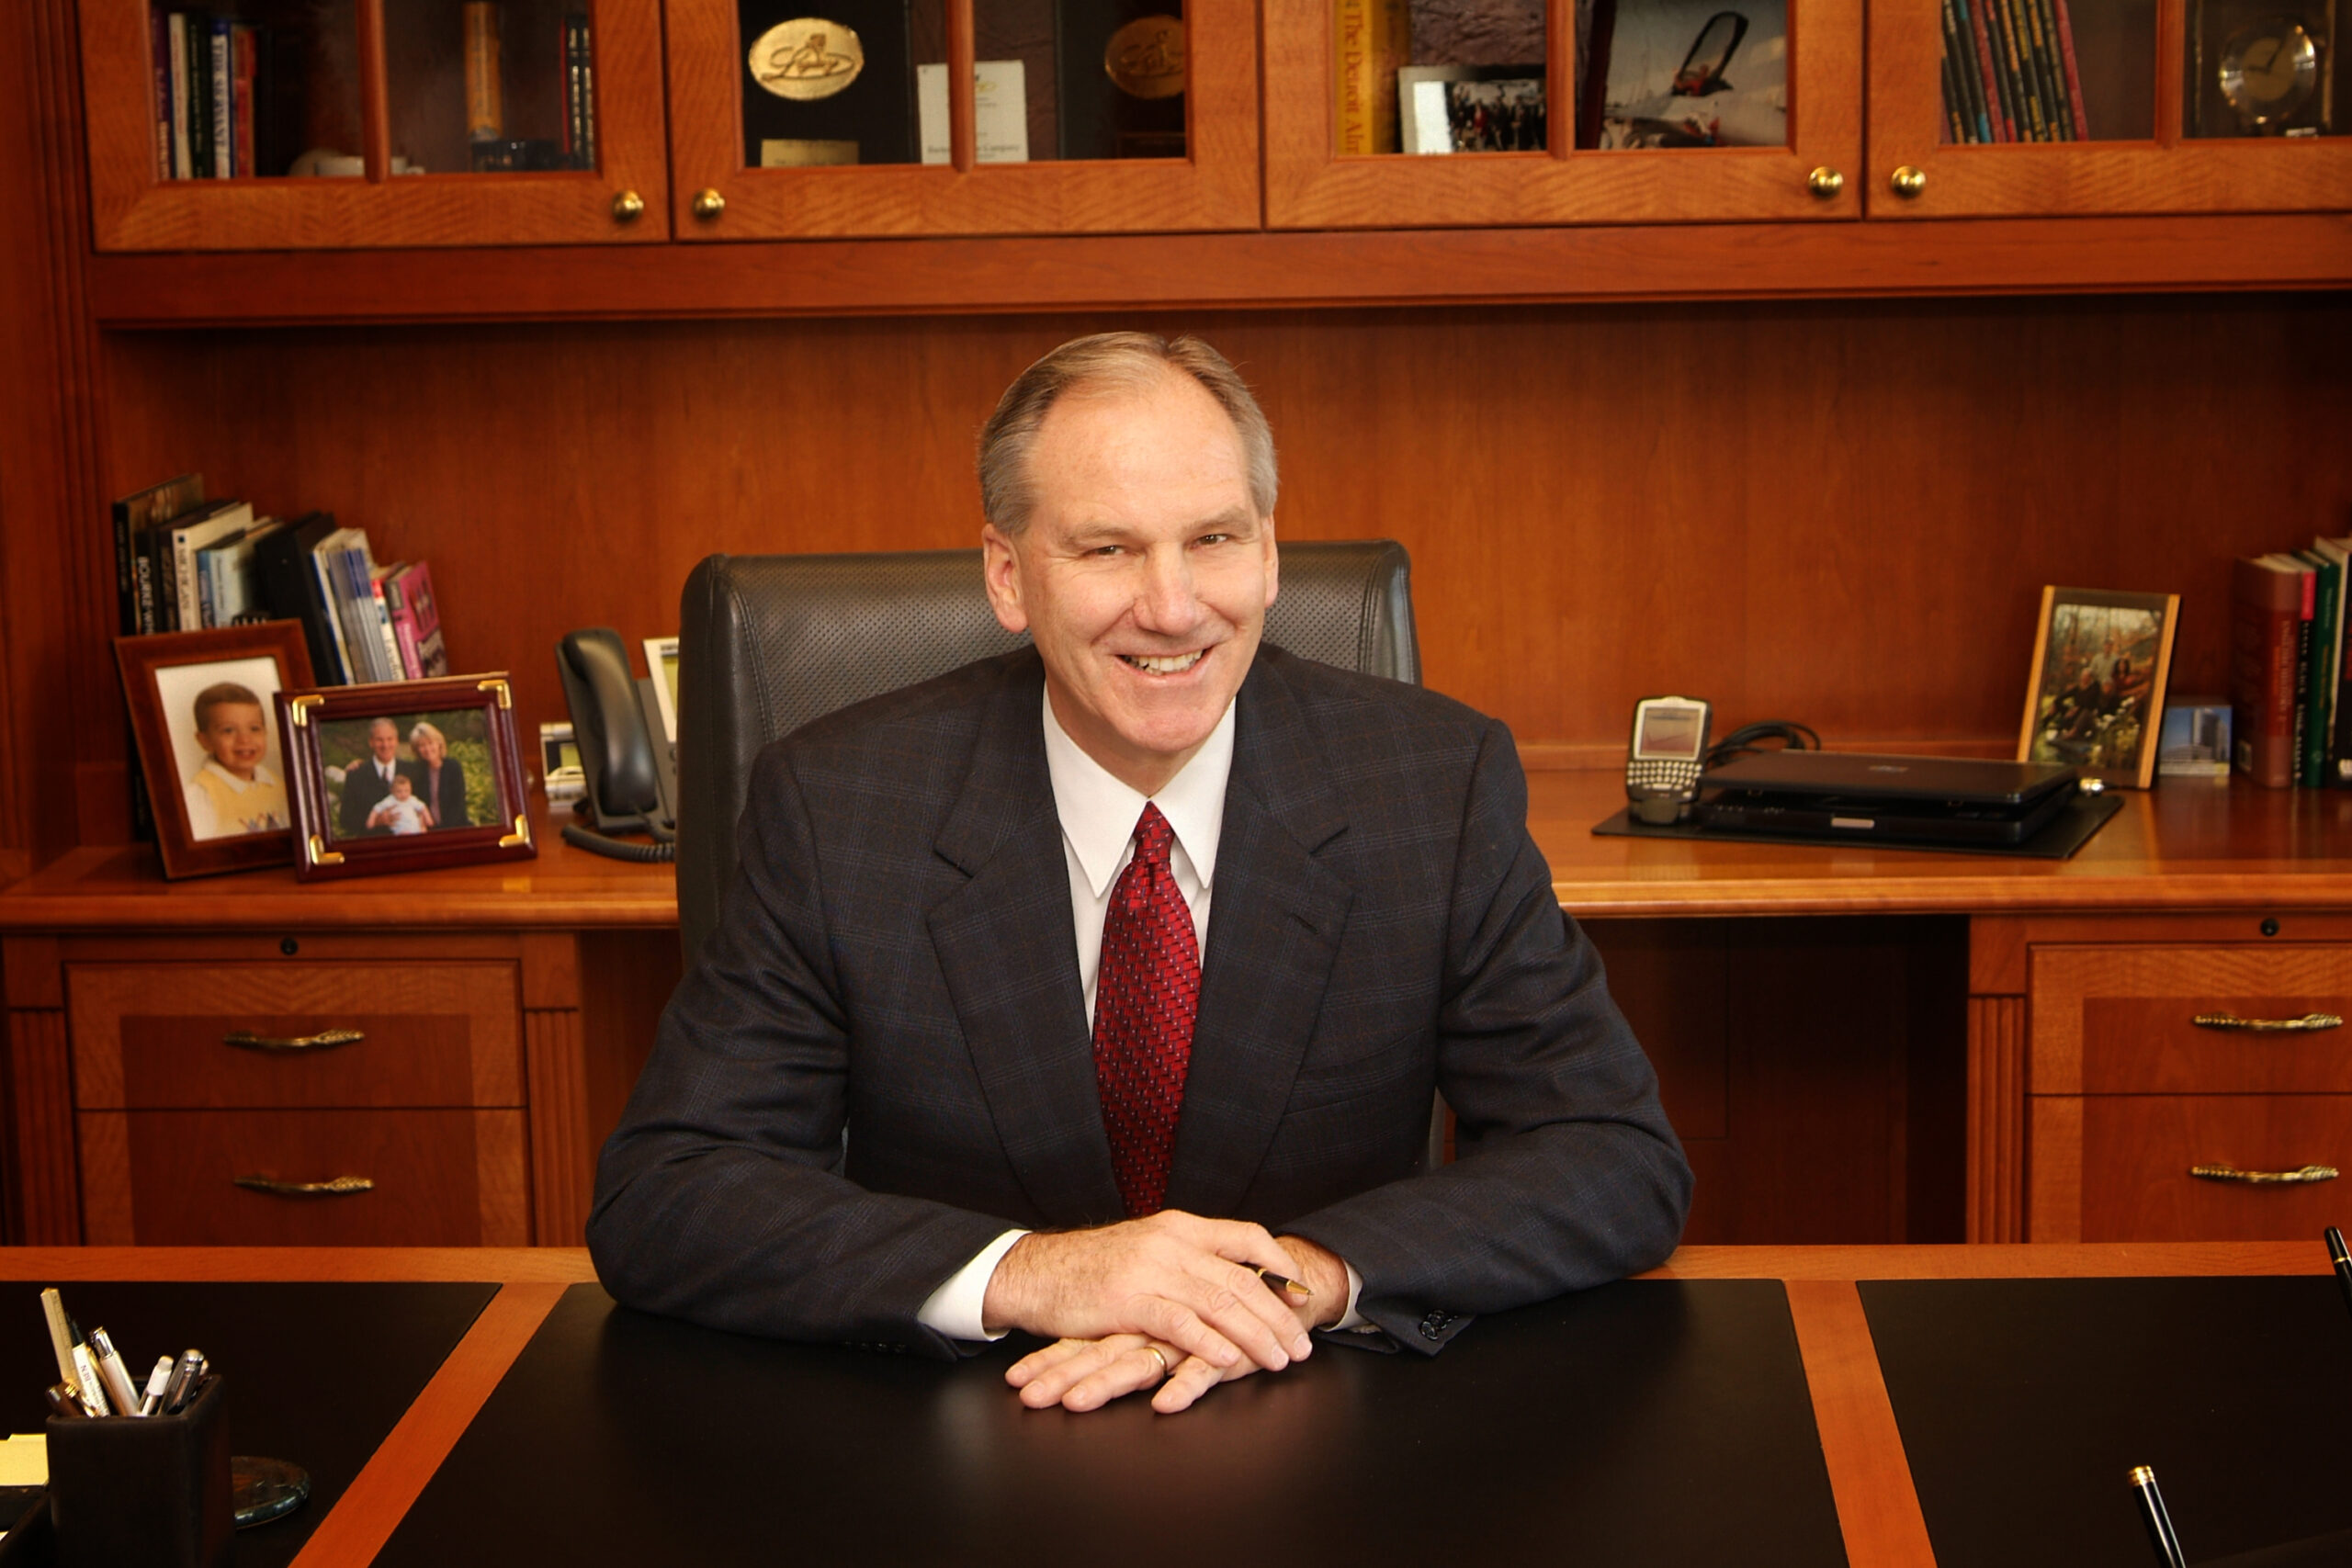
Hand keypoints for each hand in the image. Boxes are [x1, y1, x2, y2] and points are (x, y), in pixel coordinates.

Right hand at [1000, 1231, 1353, 1413]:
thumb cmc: (1093, 1268)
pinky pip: (1181, 1323)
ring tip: (1279, 1359)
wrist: (1037, 1272)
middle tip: (1302, 1343)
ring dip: (1256, 1334)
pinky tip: (1232, 1360)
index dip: (1281, 1264)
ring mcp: (1150, 1269)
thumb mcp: (1147, 1249)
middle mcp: (1171, 1242)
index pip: (1247, 1236)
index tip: (1303, 1293)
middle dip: (1278, 1314)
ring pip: (1220, 1301)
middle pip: (1242, 1278)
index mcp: (1180, 1226)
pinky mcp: (1128, 1300)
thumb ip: (1187, 1259)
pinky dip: (1211, 1343)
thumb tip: (1233, 1279)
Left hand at [1005, 1333, 1233, 1413]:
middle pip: (1100, 1354)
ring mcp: (1186, 1337)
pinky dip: (1184, 1386)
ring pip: (1140, 1361)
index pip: (1085, 1343)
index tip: (1017, 1383)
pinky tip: (1165, 1404)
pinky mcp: (1225, 1350)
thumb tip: (1078, 1366)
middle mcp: (1153, 1326)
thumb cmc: (1214, 1312)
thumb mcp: (1164, 1327)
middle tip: (1031, 1398)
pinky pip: (1201, 1370)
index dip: (1051, 1362)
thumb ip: (1128, 1343)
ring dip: (1106, 1384)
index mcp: (1136, 1319)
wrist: (1277, 1288)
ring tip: (1074, 1402)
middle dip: (1063, 1377)